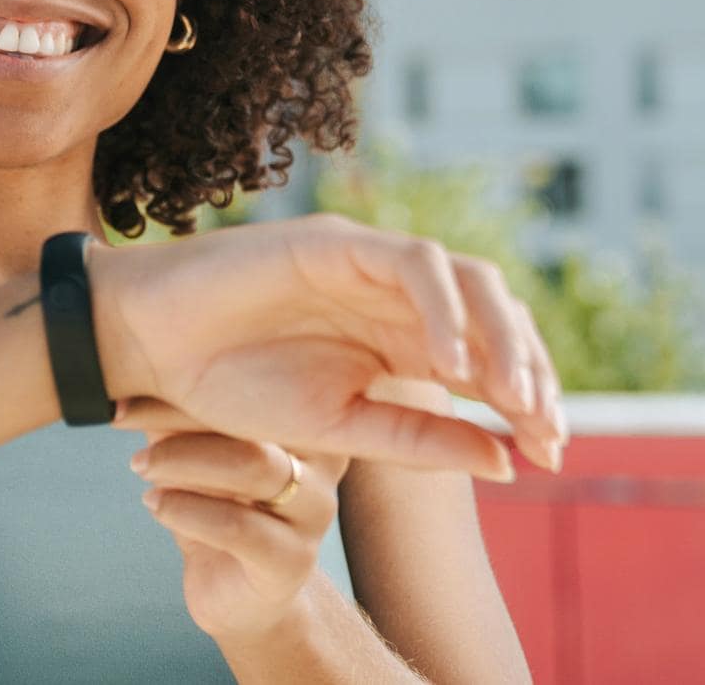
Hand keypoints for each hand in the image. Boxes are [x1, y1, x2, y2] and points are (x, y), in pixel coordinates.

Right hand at [89, 213, 568, 480]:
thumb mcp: (340, 430)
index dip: (530, 403)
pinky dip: (444, 309)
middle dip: (532, 372)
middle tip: (546, 430)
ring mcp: (373, 264)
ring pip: (471, 280)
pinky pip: (414, 263)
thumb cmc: (234, 386)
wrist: (153, 347)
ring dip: (501, 339)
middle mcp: (401, 300)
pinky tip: (450, 363)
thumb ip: (419, 442)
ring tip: (513, 400)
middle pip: (498, 318)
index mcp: (406, 343)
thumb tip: (509, 462)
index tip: (551, 455)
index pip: (494, 362)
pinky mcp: (341, 240)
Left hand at [117, 397, 349, 641]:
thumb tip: (137, 368)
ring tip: (141, 468)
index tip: (131, 386)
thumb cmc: (218, 506)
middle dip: (182, 416)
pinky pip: (238, 527)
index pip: (249, 386)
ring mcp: (315, 511)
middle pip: (257, 417)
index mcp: (306, 419)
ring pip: (254, 466)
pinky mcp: (294, 561)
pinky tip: (156, 505)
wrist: (237, 593)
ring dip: (183, 461)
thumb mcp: (197, 452)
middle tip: (125, 419)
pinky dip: (187, 511)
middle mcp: (324, 460)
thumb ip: (179, 414)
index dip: (186, 383)